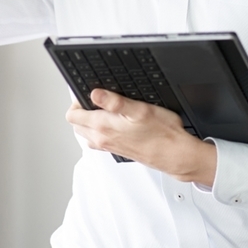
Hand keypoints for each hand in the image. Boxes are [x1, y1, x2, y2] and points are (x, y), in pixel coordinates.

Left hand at [65, 89, 217, 185]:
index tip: (88, 93)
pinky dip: (99, 131)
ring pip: (86, 133)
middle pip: (76, 124)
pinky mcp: (117, 150)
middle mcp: (102, 139)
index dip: (77, 100)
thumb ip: (113, 101)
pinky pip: (98, 141)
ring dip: (88, 121)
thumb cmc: (162, 134)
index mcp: (103, 127)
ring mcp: (108, 146)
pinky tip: (114, 124)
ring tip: (103, 110)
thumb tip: (94, 93)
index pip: (72, 115)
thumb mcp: (139, 109)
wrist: (175, 155)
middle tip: (95, 100)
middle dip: (81, 110)